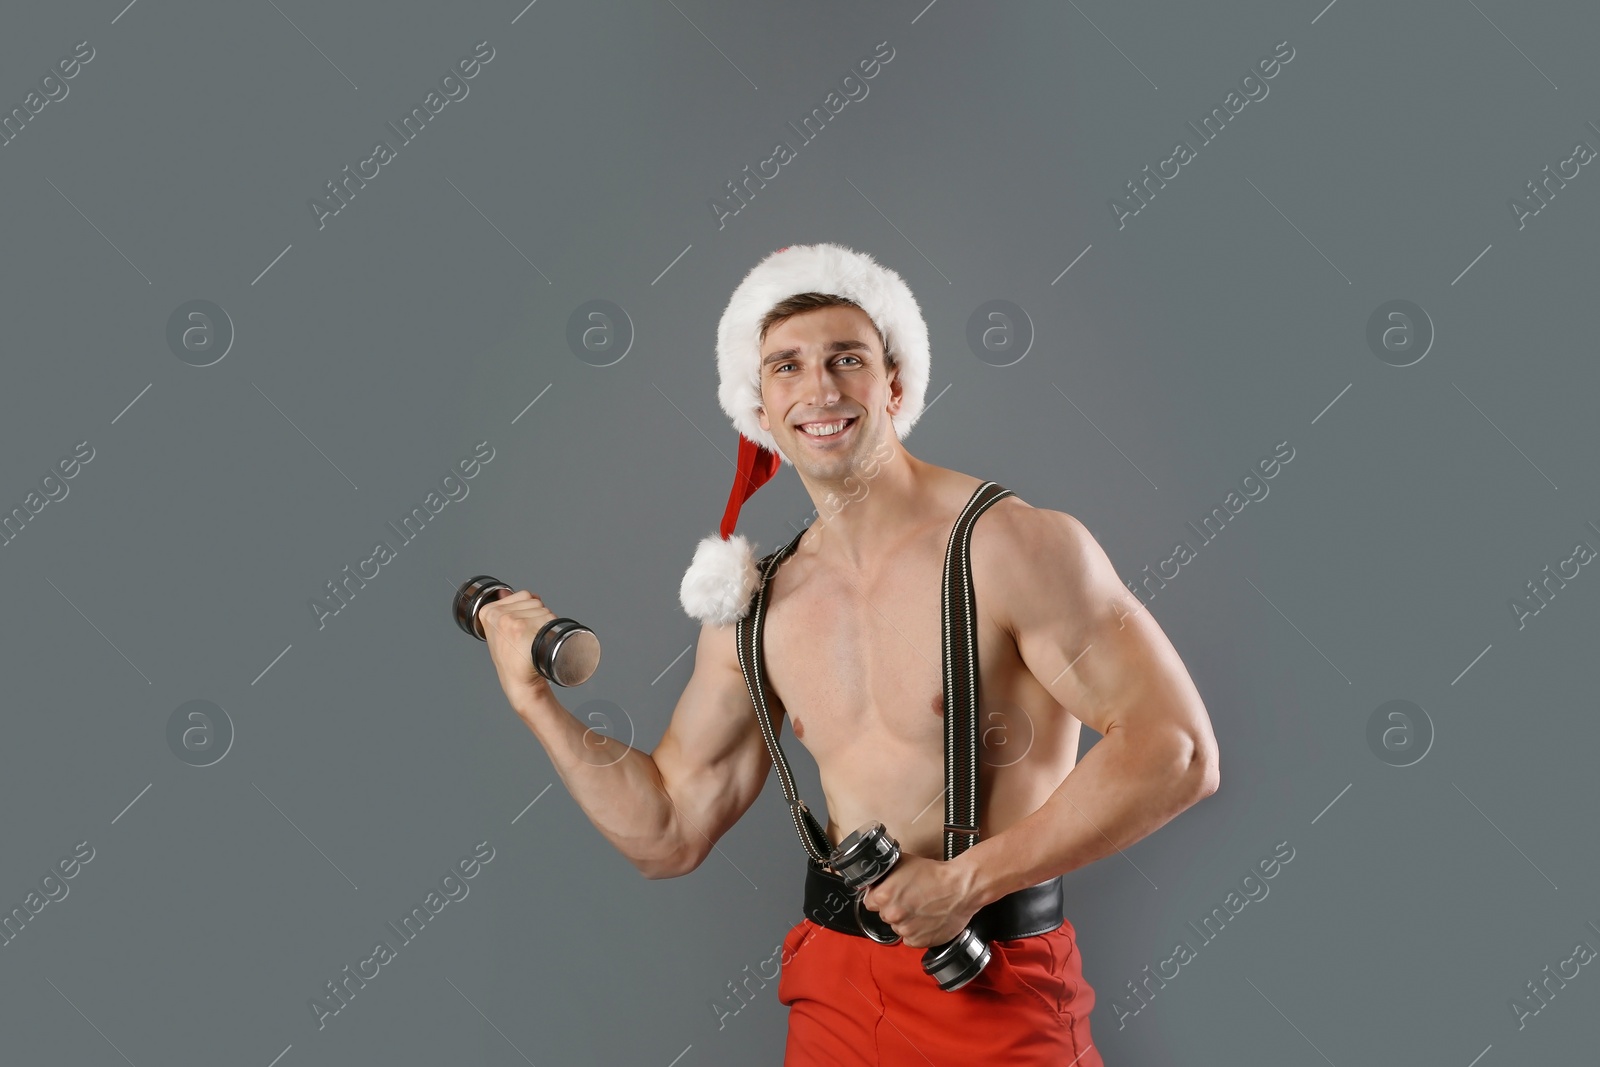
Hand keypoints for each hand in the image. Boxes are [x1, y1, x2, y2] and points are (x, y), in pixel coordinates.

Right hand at [476, 589, 555, 713]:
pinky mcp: (523, 629)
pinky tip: (540, 644)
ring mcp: (510, 621)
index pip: (523, 595)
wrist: (520, 682)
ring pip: (544, 610)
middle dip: (538, 616)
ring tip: (534, 642)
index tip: (522, 630)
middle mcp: (498, 614)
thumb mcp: (499, 632)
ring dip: (546, 624)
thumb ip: (502, 610)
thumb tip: (503, 591)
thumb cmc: (513, 658)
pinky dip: (552, 630)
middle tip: (529, 638)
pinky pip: (549, 618)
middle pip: (534, 601)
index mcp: (488, 612)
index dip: (529, 611)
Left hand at [859, 853, 981, 948]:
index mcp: (884, 896)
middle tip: (910, 899)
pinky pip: (910, 939)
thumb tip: (872, 880)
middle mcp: (892, 915)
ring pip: (898, 928)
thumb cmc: (935, 874)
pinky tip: (926, 920)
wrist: (960, 888)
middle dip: (894, 908)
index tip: (890, 894)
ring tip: (922, 909)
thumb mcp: (903, 862)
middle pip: (884, 915)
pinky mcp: (919, 942)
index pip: (870, 902)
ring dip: (906, 921)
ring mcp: (906, 931)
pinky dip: (917, 932)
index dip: (880, 897)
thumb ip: (883, 874)